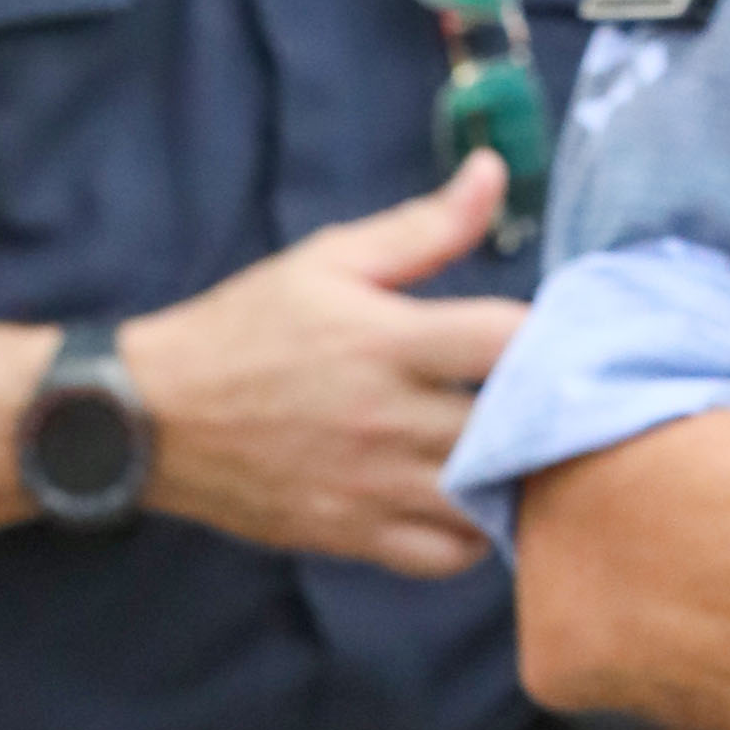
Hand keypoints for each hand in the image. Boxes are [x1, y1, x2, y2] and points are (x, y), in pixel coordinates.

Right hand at [128, 148, 530, 577]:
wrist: (152, 417)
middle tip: (577, 397)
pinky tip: (483, 500)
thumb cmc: (246, 328)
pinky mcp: (351, 536)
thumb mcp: (330, 261)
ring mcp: (370, 486)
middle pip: (511, 430)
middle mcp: (386, 421)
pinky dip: (476, 537)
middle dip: (554, 413)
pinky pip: (442, 557)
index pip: (506, 342)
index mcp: (387, 341)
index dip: (557, 334)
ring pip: (487, 504)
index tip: (572, 327)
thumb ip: (423, 226)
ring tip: (537, 452)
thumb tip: (495, 172)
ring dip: (522, 480)